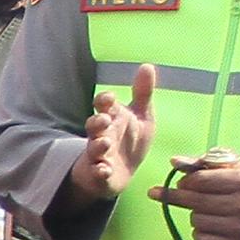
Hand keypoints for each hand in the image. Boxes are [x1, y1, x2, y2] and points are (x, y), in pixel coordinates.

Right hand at [71, 62, 156, 204]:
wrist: (123, 173)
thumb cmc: (130, 141)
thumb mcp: (141, 116)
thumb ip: (143, 93)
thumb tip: (147, 65)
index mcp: (111, 118)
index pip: (102, 105)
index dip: (104, 101)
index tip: (110, 99)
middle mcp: (101, 135)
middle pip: (93, 125)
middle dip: (96, 122)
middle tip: (104, 120)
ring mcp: (98, 155)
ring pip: (92, 149)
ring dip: (97, 146)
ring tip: (105, 143)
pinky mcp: (99, 174)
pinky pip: (96, 172)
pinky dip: (99, 171)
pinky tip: (104, 170)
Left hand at [156, 154, 239, 239]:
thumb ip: (206, 164)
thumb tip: (175, 162)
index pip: (201, 180)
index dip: (186, 181)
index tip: (184, 182)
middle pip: (195, 201)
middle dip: (179, 196)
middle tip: (172, 193)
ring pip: (196, 221)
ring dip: (194, 214)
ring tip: (205, 209)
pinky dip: (200, 232)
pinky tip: (209, 225)